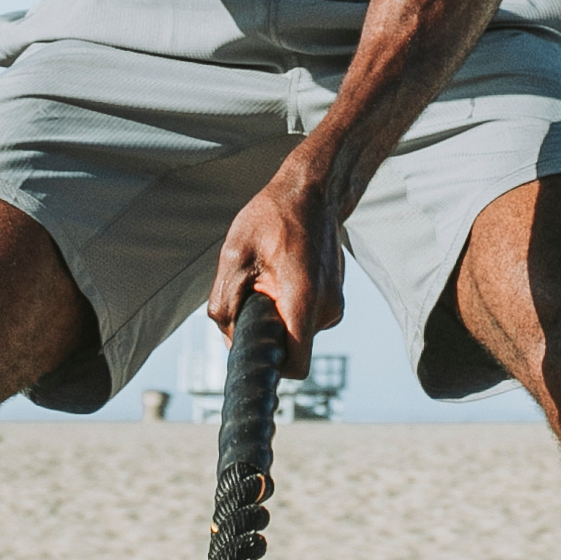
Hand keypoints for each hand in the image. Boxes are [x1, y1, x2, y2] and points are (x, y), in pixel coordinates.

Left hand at [207, 164, 344, 377]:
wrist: (311, 192)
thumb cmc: (271, 219)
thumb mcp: (233, 257)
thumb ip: (225, 305)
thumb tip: (230, 339)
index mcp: (303, 300)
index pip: (295, 366)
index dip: (270, 367)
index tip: (252, 348)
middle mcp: (327, 309)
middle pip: (292, 350)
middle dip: (268, 334)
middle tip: (253, 296)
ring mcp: (335, 304)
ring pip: (298, 333)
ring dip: (278, 317)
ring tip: (268, 278)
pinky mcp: (334, 298)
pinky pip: (306, 318)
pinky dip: (290, 306)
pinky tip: (281, 274)